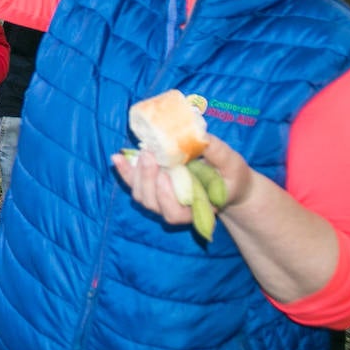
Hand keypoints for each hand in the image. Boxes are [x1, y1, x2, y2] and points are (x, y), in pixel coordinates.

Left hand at [110, 136, 249, 225]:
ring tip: (142, 152)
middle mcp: (176, 211)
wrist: (229, 183)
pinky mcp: (153, 188)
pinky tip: (116, 157)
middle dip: (148, 179)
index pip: (175, 212)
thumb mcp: (232, 165)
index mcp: (196, 211)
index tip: (165, 174)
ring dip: (136, 174)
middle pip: (153, 203)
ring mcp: (162, 201)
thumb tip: (201, 136)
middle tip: (150, 154)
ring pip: (141, 195)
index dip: (165, 196)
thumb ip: (219, 153)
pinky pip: (134, 183)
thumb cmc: (232, 177)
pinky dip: (125, 171)